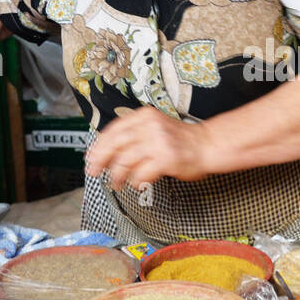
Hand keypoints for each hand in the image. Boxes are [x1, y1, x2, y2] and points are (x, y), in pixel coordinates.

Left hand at [83, 108, 212, 189]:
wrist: (208, 144)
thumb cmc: (181, 140)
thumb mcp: (155, 127)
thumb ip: (135, 135)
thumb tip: (108, 153)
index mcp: (145, 116)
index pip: (114, 129)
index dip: (99, 144)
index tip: (91, 156)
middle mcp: (150, 126)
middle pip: (115, 143)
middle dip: (101, 159)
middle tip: (94, 171)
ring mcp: (159, 142)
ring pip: (125, 160)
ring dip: (117, 175)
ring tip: (116, 183)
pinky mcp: (166, 158)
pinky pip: (141, 173)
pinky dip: (135, 181)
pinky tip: (136, 183)